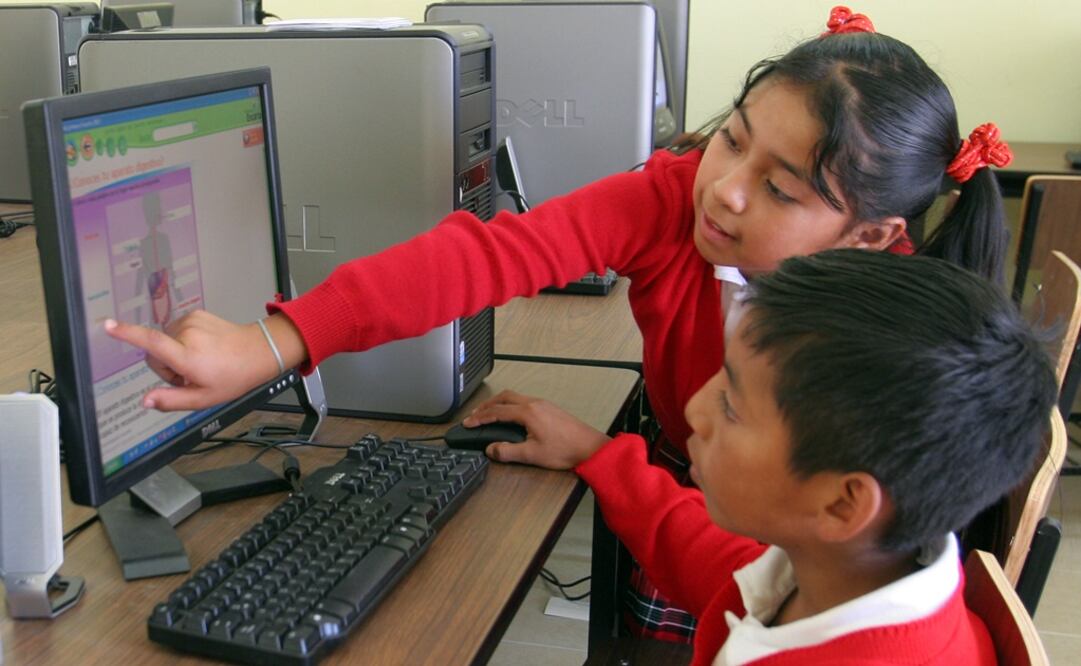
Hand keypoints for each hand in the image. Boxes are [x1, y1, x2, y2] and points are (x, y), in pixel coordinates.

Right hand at [104, 310, 304, 410]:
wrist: (258, 352)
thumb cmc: (233, 377)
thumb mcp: (204, 398)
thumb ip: (172, 400)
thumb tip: (145, 401)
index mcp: (187, 356)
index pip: (152, 343)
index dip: (127, 334)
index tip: (108, 326)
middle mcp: (187, 334)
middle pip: (154, 351)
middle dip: (165, 365)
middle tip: (189, 375)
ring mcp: (192, 321)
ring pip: (164, 340)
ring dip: (174, 352)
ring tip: (199, 361)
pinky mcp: (196, 313)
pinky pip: (176, 330)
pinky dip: (183, 340)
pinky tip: (202, 348)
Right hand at [463, 390, 610, 468]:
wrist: (590, 447)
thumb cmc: (565, 450)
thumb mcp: (532, 455)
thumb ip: (507, 452)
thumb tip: (490, 450)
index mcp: (527, 412)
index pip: (496, 412)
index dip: (479, 417)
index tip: (468, 423)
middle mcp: (535, 403)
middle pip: (504, 397)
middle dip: (487, 405)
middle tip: (475, 414)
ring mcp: (544, 404)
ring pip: (515, 397)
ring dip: (499, 403)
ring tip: (489, 413)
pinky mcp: (550, 409)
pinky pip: (525, 400)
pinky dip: (511, 405)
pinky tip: (511, 415)